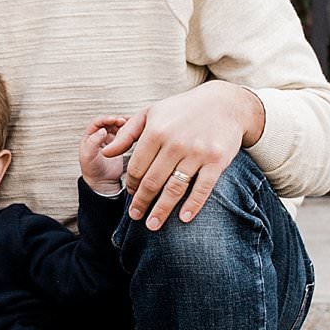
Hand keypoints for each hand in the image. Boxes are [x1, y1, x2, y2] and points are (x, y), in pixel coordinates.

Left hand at [78, 115, 129, 197]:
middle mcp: (100, 136)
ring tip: (132, 125)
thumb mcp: (88, 156)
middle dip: (117, 120)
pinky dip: (129, 132)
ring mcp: (111, 140)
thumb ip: (93, 142)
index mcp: (90, 136)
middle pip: (109, 122)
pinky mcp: (120, 145)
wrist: (103, 184)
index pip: (98, 122)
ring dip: (124, 125)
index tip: (115, 120)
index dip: (106, 119)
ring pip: (118, 127)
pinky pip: (125, 135)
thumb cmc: (93, 171)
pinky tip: (135, 133)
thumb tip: (102, 130)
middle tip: (125, 121)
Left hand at [102, 84, 265, 230]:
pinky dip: (193, 205)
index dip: (132, 185)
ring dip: (162, 210)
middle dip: (141, 202)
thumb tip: (106, 153)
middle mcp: (175, 143)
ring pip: (174, 188)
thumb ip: (127, 134)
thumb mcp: (151, 114)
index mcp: (156, 131)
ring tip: (153, 225)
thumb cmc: (182, 110)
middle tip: (135, 216)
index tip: (131, 195)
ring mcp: (197, 153)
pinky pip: (202, 188)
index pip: (137, 167)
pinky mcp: (216, 161)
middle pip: (152, 181)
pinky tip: (183, 218)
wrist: (224, 104)